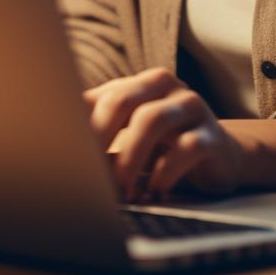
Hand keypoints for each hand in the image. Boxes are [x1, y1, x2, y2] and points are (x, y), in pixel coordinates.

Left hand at [82, 67, 245, 200]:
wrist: (217, 156)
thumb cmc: (163, 146)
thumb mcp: (130, 136)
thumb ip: (101, 134)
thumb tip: (57, 147)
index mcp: (140, 83)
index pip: (102, 96)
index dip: (82, 126)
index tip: (68, 156)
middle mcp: (166, 87)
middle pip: (123, 99)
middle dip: (101, 138)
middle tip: (91, 172)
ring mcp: (192, 107)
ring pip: (153, 119)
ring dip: (131, 158)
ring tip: (123, 189)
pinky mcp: (213, 135)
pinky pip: (187, 148)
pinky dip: (165, 173)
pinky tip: (155, 191)